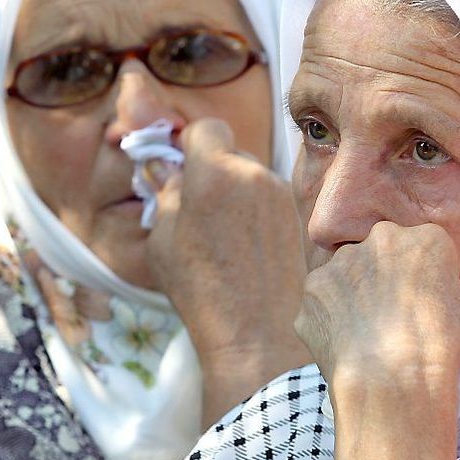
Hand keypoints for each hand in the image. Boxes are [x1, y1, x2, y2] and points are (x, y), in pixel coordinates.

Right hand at [147, 118, 310, 425]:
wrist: (257, 331)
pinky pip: (269, 198)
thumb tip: (166, 169)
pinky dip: (255, 212)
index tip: (183, 167)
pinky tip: (246, 248)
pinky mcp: (297, 215)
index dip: (192, 144)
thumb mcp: (162, 239)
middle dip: (213, 170)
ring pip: (251, 175)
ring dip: (236, 192)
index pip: (207, 128)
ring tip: (223, 237)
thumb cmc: (201, 289)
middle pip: (230, 151)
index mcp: (214, 173)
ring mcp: (281, 194)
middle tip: (198, 208)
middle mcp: (253, 173)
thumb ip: (165, 194)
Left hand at [294, 221, 459, 459]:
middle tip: (391, 316)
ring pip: (346, 275)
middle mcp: (378, 240)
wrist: (390, 379)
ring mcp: (338, 263)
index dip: (423, 277)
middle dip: (382, 279)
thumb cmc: (437, 350)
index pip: (425, 249)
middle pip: (380, 254)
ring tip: (366, 336)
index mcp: (425, 240)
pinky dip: (330, 320)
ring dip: (352, 297)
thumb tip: (436, 306)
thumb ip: (443, 295)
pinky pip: (323, 303)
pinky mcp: (312, 290)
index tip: (423, 301)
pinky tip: (345, 346)